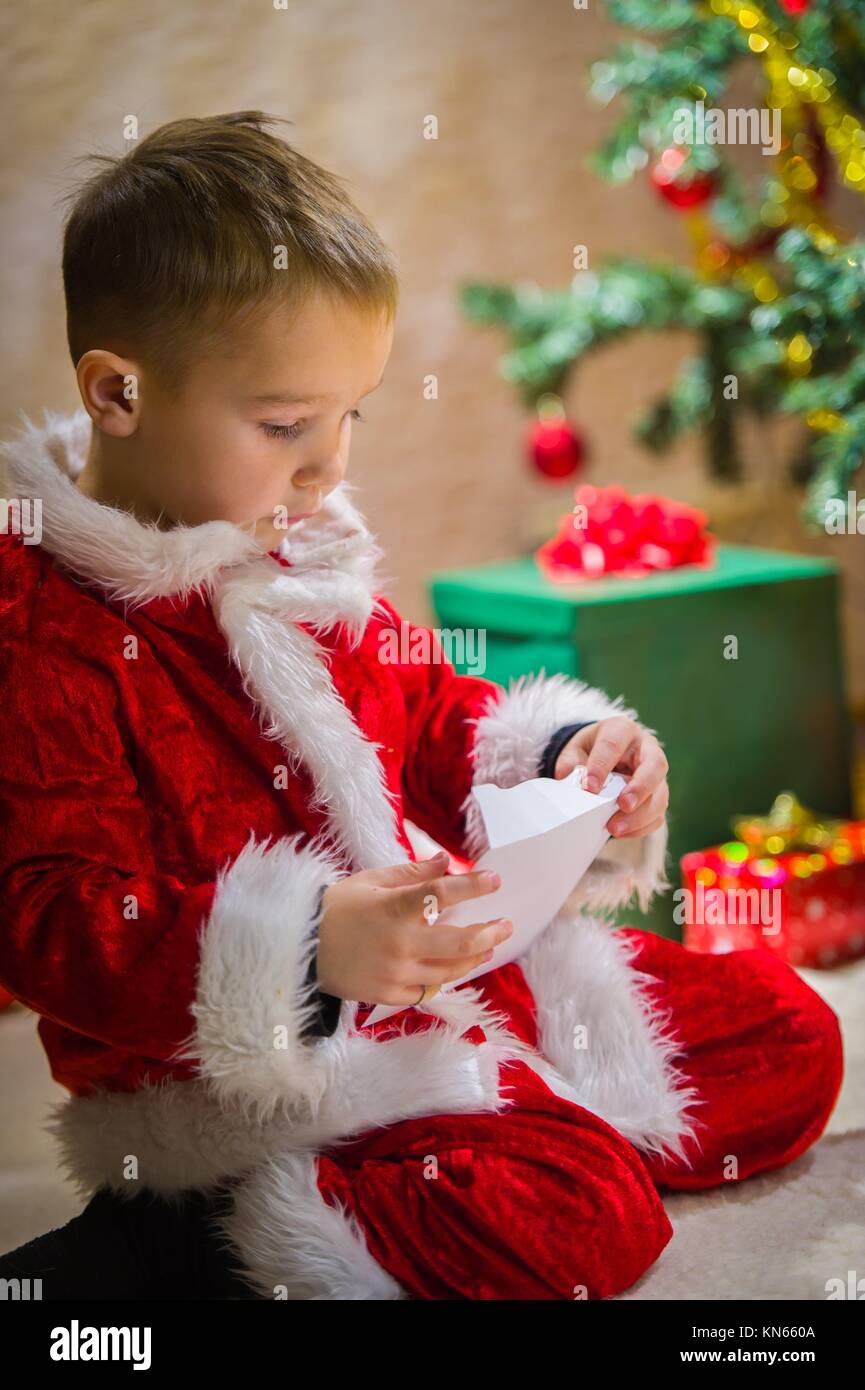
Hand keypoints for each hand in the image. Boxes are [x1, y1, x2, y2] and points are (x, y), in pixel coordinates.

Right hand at [316, 852, 512, 1006]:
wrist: (300, 949)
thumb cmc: (337, 908)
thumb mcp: (370, 881)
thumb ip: (412, 874)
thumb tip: (446, 862)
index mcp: (393, 909)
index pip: (443, 894)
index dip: (473, 886)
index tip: (494, 880)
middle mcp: (399, 943)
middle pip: (460, 943)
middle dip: (490, 933)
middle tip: (506, 924)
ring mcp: (394, 973)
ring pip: (450, 971)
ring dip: (475, 958)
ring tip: (488, 946)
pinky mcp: (388, 995)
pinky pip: (428, 991)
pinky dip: (444, 979)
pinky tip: (455, 968)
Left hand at [551, 717, 668, 838]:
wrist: (603, 757)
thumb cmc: (590, 750)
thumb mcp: (575, 749)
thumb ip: (570, 761)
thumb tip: (568, 778)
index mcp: (622, 730)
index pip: (614, 744)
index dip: (602, 765)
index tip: (589, 787)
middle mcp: (646, 749)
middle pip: (655, 765)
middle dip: (640, 787)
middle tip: (623, 805)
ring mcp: (656, 774)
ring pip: (660, 794)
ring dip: (640, 815)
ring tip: (615, 828)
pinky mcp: (658, 796)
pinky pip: (658, 814)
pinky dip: (642, 826)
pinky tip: (623, 832)